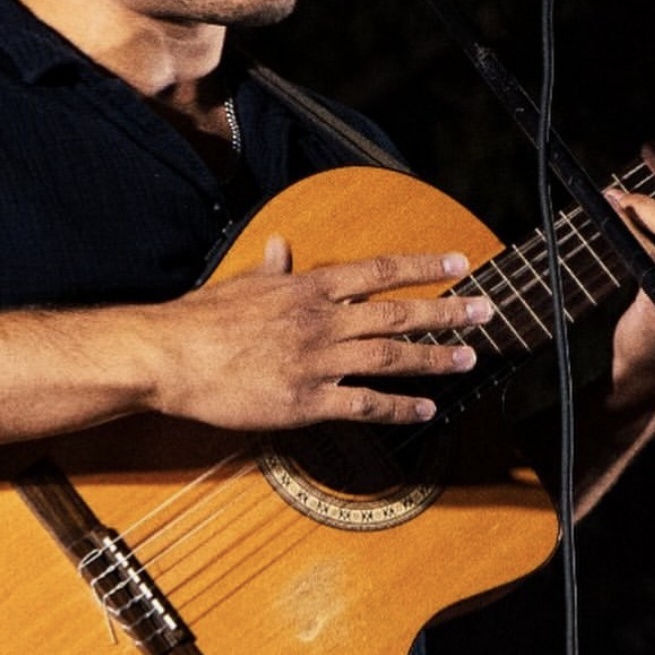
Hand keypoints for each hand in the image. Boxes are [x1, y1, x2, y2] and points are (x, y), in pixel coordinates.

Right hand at [141, 236, 490, 429]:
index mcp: (308, 287)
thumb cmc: (201, 321)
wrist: (169, 357)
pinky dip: (400, 408)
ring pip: (390, 357)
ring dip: (435, 358)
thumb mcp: (242, 283)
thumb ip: (273, 267)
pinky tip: (426, 411)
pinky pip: (365, 405)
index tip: (460, 260)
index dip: (424, 266)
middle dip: (447, 311)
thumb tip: (283, 243)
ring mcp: (318, 362)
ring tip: (469, 359)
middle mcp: (322, 320)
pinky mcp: (307, 402)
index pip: (379, 271)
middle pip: (398, 313)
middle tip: (485, 311)